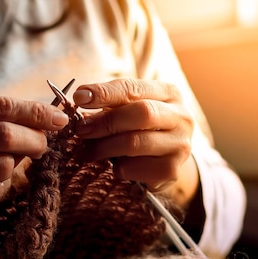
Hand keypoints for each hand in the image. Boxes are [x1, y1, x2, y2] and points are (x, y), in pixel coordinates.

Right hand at [0, 96, 68, 218]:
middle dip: (34, 140)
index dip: (35, 112)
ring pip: (2, 166)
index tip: (60, 118)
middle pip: (3, 135)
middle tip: (43, 145)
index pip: (0, 106)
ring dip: (15, 167)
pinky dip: (2, 186)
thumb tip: (46, 122)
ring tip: (4, 164)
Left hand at [73, 79, 193, 187]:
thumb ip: (108, 105)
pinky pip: (139, 168)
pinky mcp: (173, 170)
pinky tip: (115, 167)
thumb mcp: (129, 109)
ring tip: (88, 151)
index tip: (79, 98)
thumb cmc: (141, 127)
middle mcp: (181, 116)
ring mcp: (180, 144)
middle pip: (141, 113)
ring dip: (106, 147)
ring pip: (136, 143)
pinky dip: (120, 168)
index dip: (104, 92)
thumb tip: (76, 104)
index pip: (133, 88)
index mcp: (168, 93)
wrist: (167, 158)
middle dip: (106, 121)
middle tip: (81, 129)